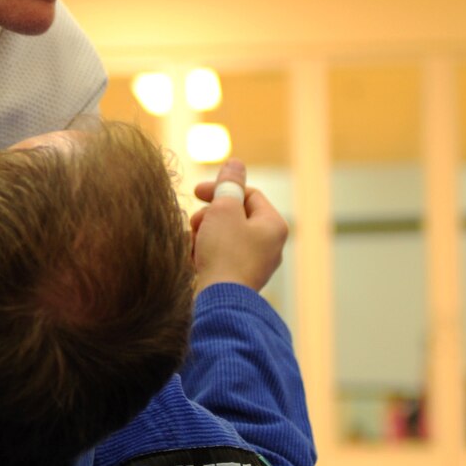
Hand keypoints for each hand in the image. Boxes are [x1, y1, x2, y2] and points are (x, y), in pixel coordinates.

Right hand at [190, 160, 287, 293]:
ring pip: (227, 236)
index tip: (195, 193)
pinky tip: (193, 259)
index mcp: (273, 225)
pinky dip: (207, 253)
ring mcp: (257, 264)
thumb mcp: (224, 210)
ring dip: (205, 234)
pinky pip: (224, 256)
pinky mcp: (241, 279)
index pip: (247, 195)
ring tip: (192, 243)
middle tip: (194, 223)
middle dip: (210, 216)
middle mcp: (271, 245)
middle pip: (236, 216)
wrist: (220, 302)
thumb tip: (235, 163)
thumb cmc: (224, 253)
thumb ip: (229, 185)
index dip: (221, 190)